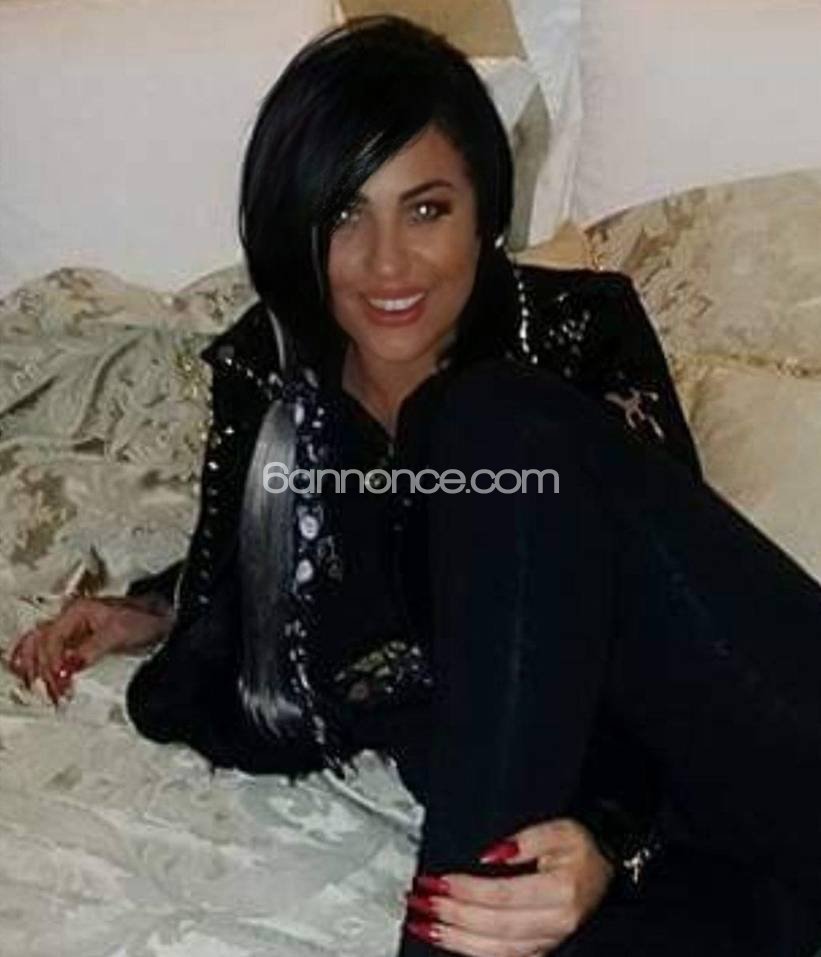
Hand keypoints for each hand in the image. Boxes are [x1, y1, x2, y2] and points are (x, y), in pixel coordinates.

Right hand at [3, 595, 172, 704]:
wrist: (162, 618)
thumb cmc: (145, 619)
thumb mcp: (117, 635)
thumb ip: (90, 650)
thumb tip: (67, 667)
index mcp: (77, 611)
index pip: (50, 640)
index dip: (52, 663)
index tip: (58, 683)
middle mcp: (70, 617)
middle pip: (40, 644)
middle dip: (42, 670)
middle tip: (53, 693)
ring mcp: (72, 628)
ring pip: (38, 646)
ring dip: (35, 669)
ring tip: (42, 690)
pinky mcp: (77, 640)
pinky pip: (47, 650)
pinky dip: (38, 664)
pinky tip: (33, 677)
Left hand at [405, 819, 613, 955]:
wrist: (607, 866)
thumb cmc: (580, 845)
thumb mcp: (558, 829)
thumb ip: (525, 840)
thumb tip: (489, 855)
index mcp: (560, 893)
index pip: (504, 896)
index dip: (468, 890)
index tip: (437, 880)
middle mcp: (555, 924)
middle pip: (494, 926)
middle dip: (451, 915)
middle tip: (419, 900)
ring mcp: (548, 942)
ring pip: (494, 950)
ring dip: (453, 938)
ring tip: (421, 924)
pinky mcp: (540, 950)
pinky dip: (469, 951)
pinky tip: (445, 939)